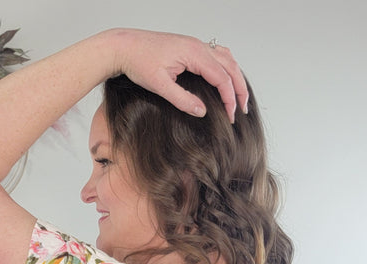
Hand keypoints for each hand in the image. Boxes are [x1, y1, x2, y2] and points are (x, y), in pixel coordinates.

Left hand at [108, 29, 248, 121]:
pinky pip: (217, 54)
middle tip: (242, 110)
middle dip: (239, 90)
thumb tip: (202, 112)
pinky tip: (225, 79)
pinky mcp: (190, 47)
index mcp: (194, 54)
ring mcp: (195, 45)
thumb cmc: (138, 63)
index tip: (231, 116)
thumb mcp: (160, 86)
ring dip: (235, 78)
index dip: (229, 99)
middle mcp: (198, 46)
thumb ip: (182, 100)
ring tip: (239, 97)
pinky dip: (226, 68)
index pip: (222, 78)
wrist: (124, 46)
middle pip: (230, 67)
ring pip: (226, 59)